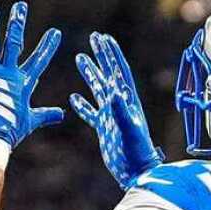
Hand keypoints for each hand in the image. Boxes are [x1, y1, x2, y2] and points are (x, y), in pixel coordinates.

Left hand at [0, 0, 63, 147]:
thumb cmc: (8, 131)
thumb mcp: (30, 121)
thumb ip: (46, 114)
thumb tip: (62, 114)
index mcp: (22, 83)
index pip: (38, 60)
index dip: (47, 46)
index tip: (55, 32)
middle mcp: (6, 74)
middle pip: (14, 43)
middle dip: (17, 23)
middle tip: (20, 6)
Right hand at [69, 32, 162, 189]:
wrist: (137, 172)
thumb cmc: (136, 153)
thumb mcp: (129, 130)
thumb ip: (121, 112)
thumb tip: (114, 92)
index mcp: (127, 102)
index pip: (118, 72)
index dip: (112, 54)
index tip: (103, 38)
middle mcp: (120, 105)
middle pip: (109, 74)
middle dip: (102, 56)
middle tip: (94, 38)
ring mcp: (111, 116)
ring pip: (98, 89)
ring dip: (90, 74)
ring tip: (80, 59)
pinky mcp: (104, 128)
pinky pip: (91, 113)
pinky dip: (82, 105)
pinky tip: (73, 98)